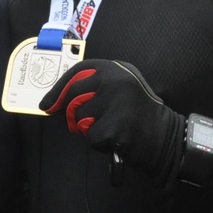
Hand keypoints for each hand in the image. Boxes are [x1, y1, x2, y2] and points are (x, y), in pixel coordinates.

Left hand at [40, 59, 184, 183]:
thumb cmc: (138, 115)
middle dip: (70, 114)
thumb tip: (57, 99)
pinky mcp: (114, 126)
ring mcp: (115, 102)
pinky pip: (91, 137)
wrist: (166, 138)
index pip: (76, 72)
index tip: (47, 104)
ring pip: (78, 118)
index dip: (58, 89)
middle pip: (73, 97)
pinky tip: (116, 140)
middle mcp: (115, 80)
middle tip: (80, 124)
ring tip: (111, 128)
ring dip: (88, 129)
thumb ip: (94, 87)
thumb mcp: (121, 88)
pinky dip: (99, 144)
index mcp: (115, 68)